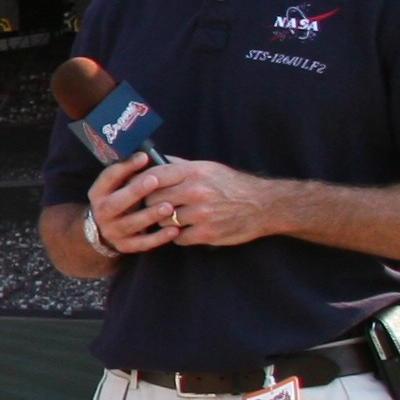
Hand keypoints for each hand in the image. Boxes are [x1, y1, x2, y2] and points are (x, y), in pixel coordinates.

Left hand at [98, 155, 273, 251]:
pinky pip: (178, 237)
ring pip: (163, 220)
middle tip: (155, 207)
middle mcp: (195, 191)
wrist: (263, 205)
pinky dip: (180, 236)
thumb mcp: (208, 168)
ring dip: (165, 222)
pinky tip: (187, 230)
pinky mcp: (206, 233)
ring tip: (173, 219)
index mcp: (193, 172)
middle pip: (153, 200)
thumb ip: (181, 166)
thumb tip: (156, 161)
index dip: (140, 183)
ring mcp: (200, 213)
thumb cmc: (233, 185)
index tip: (136, 189)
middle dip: (151, 205)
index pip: (154, 175)